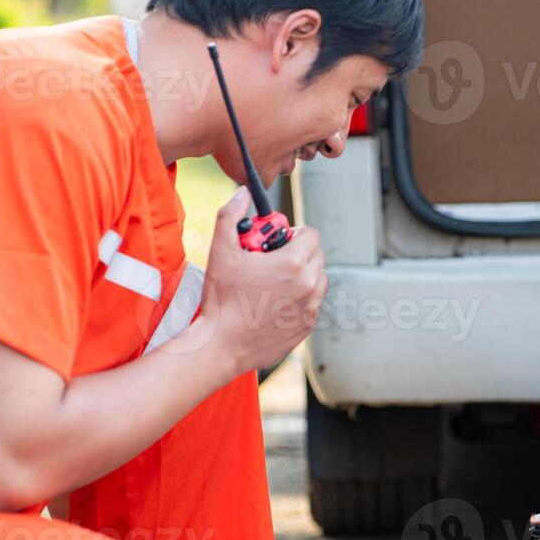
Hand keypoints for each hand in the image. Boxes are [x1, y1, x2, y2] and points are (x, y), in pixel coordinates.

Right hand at [198, 188, 325, 375]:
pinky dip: (301, 299)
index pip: (311, 235)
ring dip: (303, 275)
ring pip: (318, 280)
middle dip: (299, 252)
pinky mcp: (307, 326)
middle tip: (274, 259)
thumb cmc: (222, 300)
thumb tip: (241, 194)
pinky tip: (276, 301)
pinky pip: (313, 304)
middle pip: (317, 256)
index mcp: (293, 263)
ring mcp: (310, 307)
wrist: (222, 344)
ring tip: (276, 280)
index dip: (294, 233)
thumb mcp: (220, 251)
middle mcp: (308, 284)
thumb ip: (231, 216)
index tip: (278, 239)